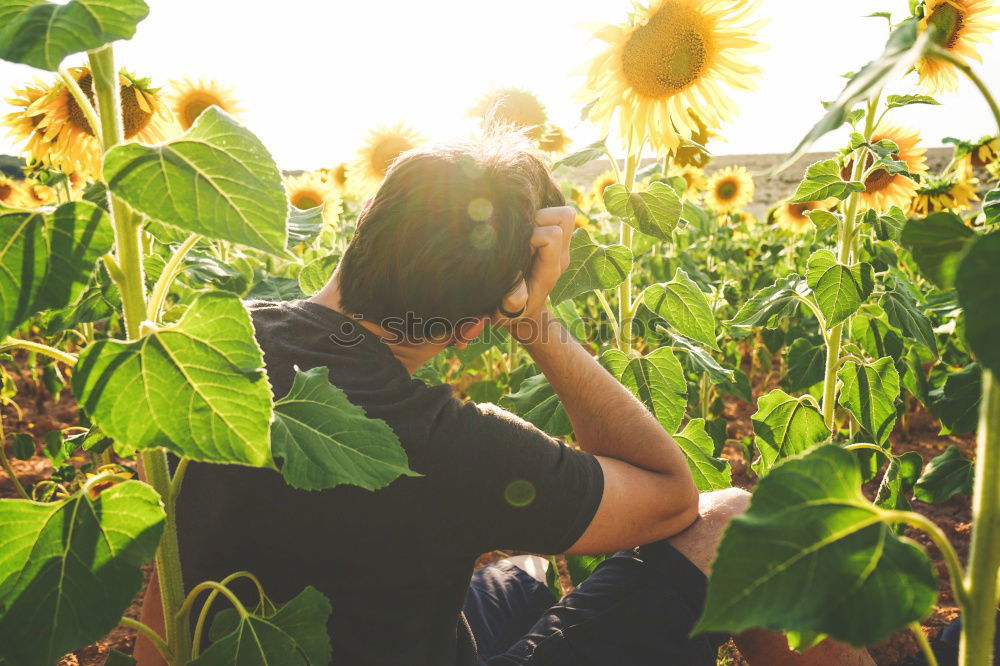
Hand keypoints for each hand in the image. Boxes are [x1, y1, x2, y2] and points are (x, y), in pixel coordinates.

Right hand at [495, 206, 574, 326]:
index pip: (552, 235)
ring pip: (564, 213)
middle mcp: (561, 256)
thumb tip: (517, 291)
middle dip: (538, 218)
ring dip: (542, 215)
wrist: (527, 313)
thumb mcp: (506, 313)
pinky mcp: (558, 242)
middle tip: (521, 235)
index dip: (532, 234)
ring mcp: (562, 247)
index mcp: (550, 270)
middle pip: (564, 216)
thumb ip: (512, 304)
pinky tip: (526, 229)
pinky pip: (557, 216)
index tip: (518, 247)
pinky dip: (542, 215)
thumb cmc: (511, 311)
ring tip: (524, 231)